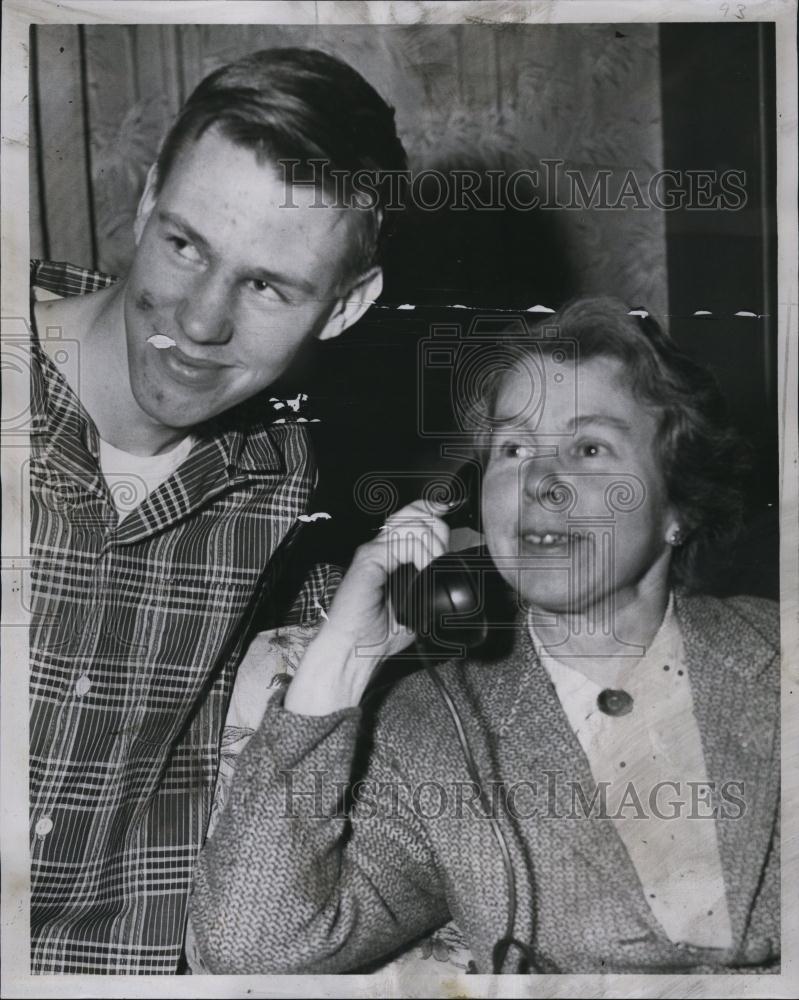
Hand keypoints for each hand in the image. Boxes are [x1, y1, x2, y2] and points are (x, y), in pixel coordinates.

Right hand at [285, 499, 450, 714]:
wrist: (352, 650)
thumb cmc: (376, 635)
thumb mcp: (416, 608)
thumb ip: (429, 587)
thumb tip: (452, 576)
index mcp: (390, 556)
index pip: (413, 518)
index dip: (432, 512)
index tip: (448, 512)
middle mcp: (380, 548)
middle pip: (415, 514)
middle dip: (438, 529)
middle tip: (442, 555)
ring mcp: (374, 551)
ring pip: (412, 526)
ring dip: (432, 546)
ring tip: (433, 568)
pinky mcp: (368, 558)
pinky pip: (402, 544)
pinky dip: (421, 556)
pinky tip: (423, 571)